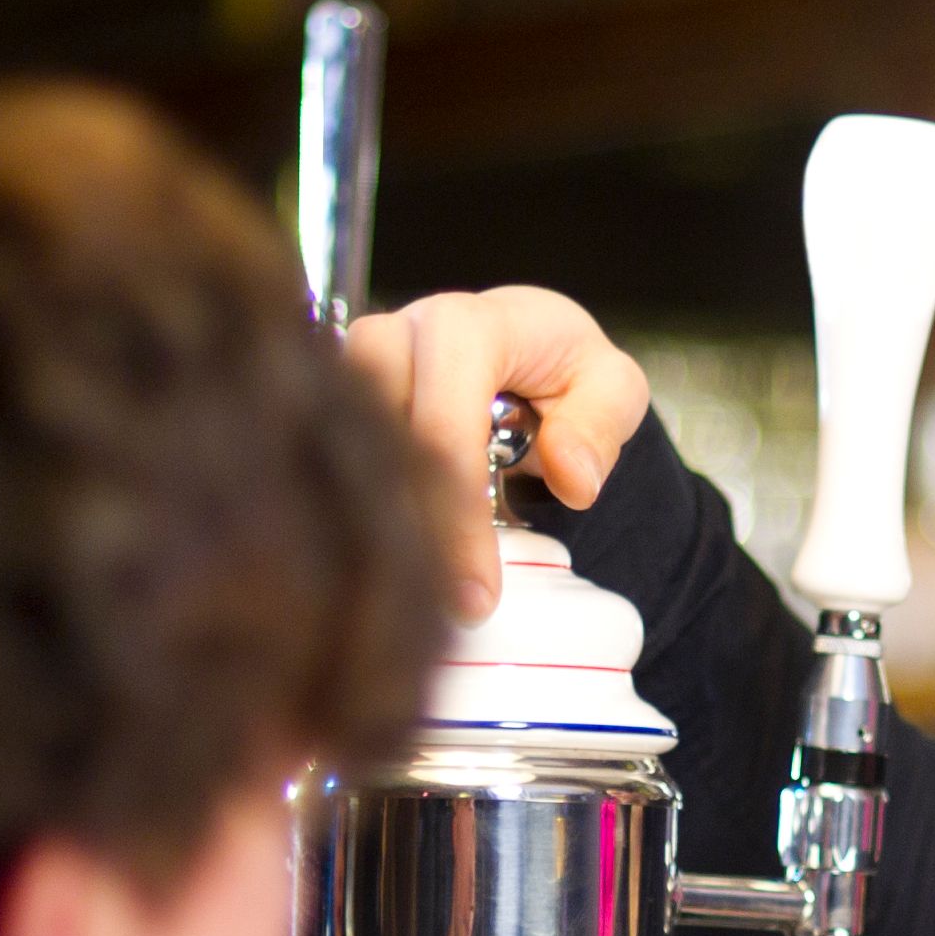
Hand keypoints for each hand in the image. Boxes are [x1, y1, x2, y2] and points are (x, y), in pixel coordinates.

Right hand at [341, 286, 652, 622]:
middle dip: (403, 531)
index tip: (478, 594)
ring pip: (331, 450)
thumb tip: (572, 479)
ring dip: (369, 527)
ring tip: (411, 596)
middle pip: (371, 436)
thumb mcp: (613, 387)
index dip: (458, 514)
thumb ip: (602, 426)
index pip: (446, 424)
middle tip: (437, 610)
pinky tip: (381, 570)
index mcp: (465, 326)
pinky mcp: (331, 399)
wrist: (524, 346)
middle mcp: (394, 335)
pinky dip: (350, 516)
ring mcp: (353, 366)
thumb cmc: (563, 367)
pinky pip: (320, 459)